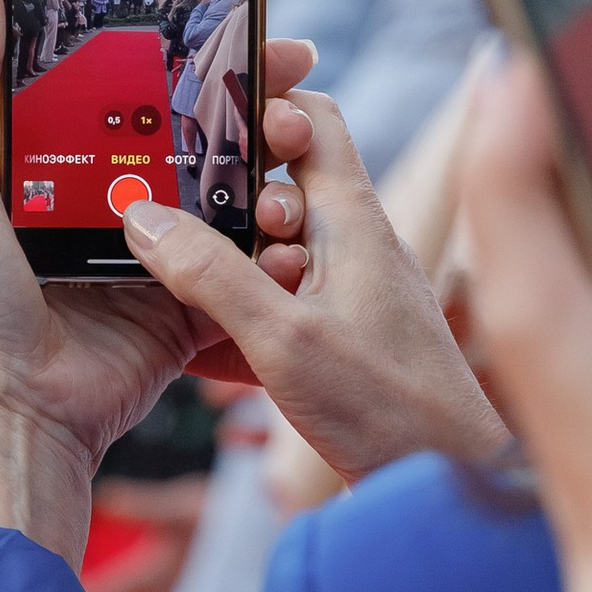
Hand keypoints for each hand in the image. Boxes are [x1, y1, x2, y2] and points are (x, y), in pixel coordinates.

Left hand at [0, 0, 316, 563]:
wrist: (9, 410)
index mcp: (50, 163)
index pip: (127, 83)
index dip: (181, 44)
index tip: (237, 11)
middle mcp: (105, 202)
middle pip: (191, 129)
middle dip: (249, 96)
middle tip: (299, 65)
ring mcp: (153, 254)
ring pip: (229, 191)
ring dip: (273, 163)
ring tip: (303, 139)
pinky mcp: (187, 305)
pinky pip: (241, 265)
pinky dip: (276, 244)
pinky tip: (306, 212)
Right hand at [120, 85, 508, 487]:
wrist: (448, 487)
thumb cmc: (393, 410)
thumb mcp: (283, 338)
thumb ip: (210, 274)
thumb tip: (143, 217)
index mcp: (353, 218)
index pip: (312, 118)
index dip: (260, 104)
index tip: (204, 116)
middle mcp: (355, 244)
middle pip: (277, 186)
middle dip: (222, 204)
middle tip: (177, 225)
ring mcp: (350, 292)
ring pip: (271, 253)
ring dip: (228, 271)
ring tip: (192, 297)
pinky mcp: (342, 340)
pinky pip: (278, 310)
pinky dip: (240, 324)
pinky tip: (202, 356)